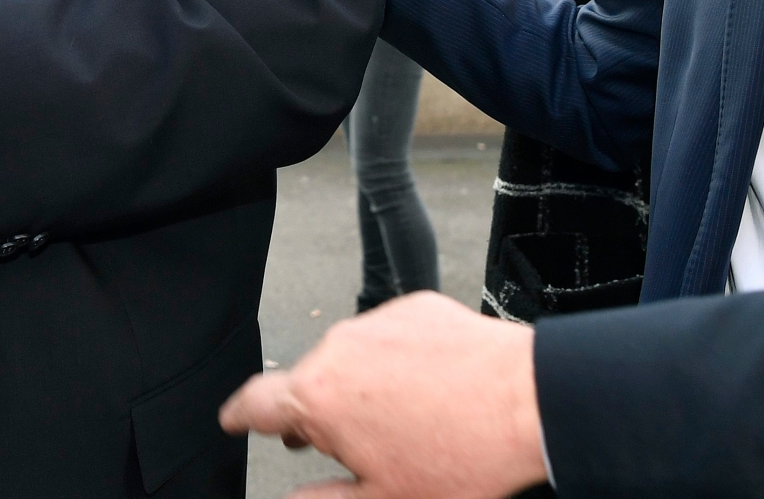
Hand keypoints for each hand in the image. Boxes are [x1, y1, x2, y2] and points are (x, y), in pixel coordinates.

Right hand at [219, 292, 545, 498]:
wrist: (530, 401)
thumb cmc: (464, 455)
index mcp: (319, 398)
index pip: (255, 402)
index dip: (238, 415)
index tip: (232, 419)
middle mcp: (340, 348)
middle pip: (310, 383)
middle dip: (322, 415)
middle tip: (350, 448)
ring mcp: (379, 321)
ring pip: (352, 359)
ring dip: (363, 389)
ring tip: (405, 426)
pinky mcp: (417, 307)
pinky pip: (391, 337)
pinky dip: (399, 364)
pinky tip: (432, 394)